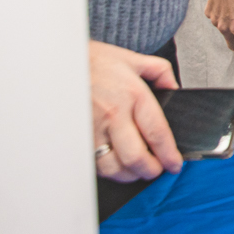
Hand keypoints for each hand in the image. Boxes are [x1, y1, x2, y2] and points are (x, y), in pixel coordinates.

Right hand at [88, 41, 181, 182]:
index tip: (175, 163)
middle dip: (151, 170)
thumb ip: (160, 72)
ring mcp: (92, 129)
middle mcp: (113, 115)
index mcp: (133, 94)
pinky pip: (94, 163)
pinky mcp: (77, 138)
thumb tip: (174, 88)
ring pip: (114, 166)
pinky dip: (108, 170)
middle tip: (158, 170)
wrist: (59, 62)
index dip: (169, 154)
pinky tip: (115, 165)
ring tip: (138, 170)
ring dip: (130, 174)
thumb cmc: (93, 61)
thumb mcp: (132, 59)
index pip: (157, 133)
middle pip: (136, 157)